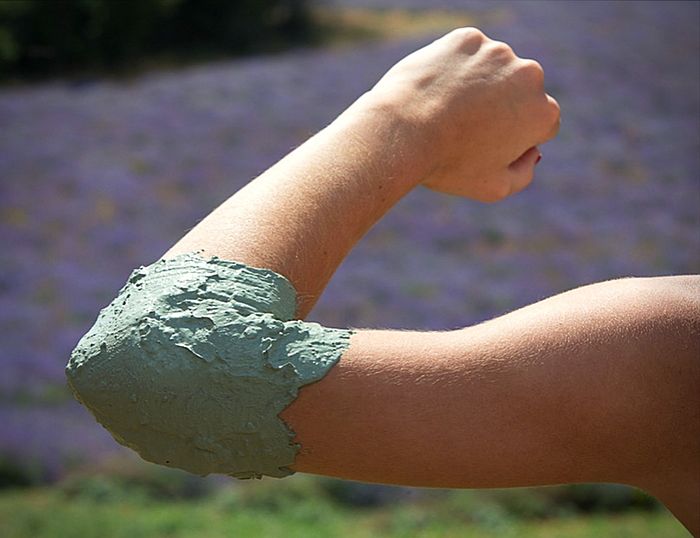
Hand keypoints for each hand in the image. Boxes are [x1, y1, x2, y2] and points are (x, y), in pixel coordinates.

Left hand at [364, 27, 560, 201]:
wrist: (402, 131)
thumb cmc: (448, 165)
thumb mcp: (493, 188)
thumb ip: (524, 173)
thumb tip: (533, 153)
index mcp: (543, 113)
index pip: (540, 123)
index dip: (514, 138)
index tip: (486, 146)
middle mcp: (529, 75)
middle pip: (520, 92)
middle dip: (501, 107)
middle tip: (465, 128)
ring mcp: (497, 52)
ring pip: (492, 70)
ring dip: (477, 85)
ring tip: (446, 110)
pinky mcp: (467, 39)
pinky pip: (465, 55)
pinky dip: (454, 69)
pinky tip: (436, 90)